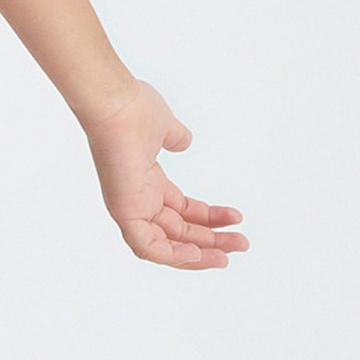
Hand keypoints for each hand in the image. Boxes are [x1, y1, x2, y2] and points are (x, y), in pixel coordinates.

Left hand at [81, 77, 246, 269]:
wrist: (117, 104)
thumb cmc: (134, 110)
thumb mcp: (165, 127)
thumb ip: (175, 138)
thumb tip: (184, 141)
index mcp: (148, 183)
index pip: (183, 212)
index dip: (210, 218)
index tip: (236, 218)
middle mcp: (139, 199)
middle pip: (179, 232)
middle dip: (211, 240)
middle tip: (242, 244)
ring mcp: (130, 207)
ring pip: (165, 245)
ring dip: (197, 254)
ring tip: (227, 255)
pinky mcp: (124, 212)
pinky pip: (147, 246)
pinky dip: (171, 255)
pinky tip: (197, 254)